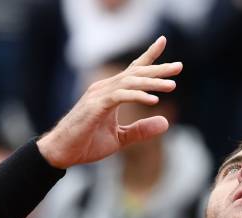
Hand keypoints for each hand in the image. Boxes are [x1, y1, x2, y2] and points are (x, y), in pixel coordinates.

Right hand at [37, 36, 182, 168]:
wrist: (62, 152)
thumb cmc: (86, 143)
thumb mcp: (120, 138)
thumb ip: (141, 130)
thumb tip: (165, 122)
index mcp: (110, 93)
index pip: (133, 70)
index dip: (149, 56)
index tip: (163, 42)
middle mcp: (104, 88)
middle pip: (135, 73)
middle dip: (158, 68)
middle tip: (180, 67)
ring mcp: (99, 95)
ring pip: (130, 82)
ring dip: (152, 82)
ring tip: (171, 85)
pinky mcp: (95, 106)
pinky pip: (120, 97)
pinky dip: (138, 96)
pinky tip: (153, 100)